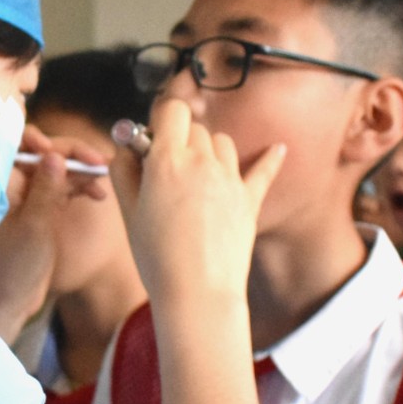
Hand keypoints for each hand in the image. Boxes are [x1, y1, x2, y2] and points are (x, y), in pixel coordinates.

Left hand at [0, 123, 110, 341]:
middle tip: (102, 162)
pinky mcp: (42, 210)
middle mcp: (16, 185)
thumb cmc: (14, 266)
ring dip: (82, 171)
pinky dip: (81, 188)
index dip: (49, 142)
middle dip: (75, 155)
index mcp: (4, 183)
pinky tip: (98, 195)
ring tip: (105, 179)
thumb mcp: (33, 225)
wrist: (10, 301)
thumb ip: (45, 189)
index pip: (25, 147)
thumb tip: (54, 154)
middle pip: (47, 155)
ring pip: (59, 171)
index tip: (71, 153)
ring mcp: (30, 197)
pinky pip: (63, 189)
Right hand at [109, 98, 284, 311]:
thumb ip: (123, 171)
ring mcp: (230, 179)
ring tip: (197, 175)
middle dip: (181, 140)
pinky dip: (270, 158)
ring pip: (222, 143)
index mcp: (168, 161)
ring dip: (208, 150)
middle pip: (195, 128)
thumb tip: (125, 147)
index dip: (161, 120)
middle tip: (167, 170)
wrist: (198, 292)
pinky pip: (263, 170)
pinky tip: (279, 148)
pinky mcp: (249, 200)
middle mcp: (202, 162)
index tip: (154, 139)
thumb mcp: (127, 212)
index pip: (171, 110)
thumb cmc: (158, 258)